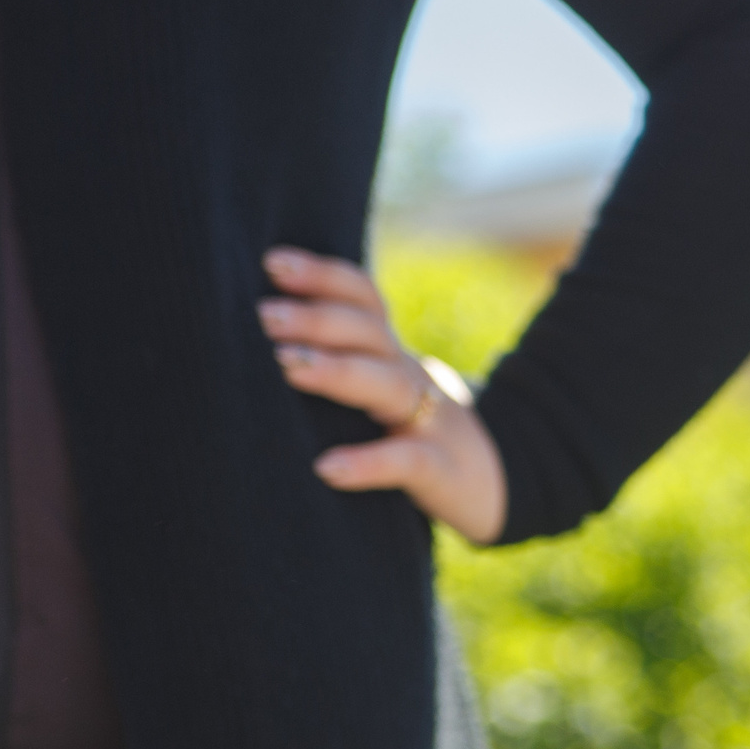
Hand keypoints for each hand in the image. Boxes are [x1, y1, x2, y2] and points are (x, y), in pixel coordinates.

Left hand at [259, 246, 507, 542]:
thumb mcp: (378, 391)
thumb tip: (254, 344)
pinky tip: (327, 468)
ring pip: (387, 384)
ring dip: (337, 371)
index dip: (323, 276)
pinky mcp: (441, 470)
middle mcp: (409, 376)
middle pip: (369, 332)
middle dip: (317, 318)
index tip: (273, 263)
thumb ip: (335, 364)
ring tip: (286, 367)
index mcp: (390, 353)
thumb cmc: (409, 436)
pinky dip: (368, 463)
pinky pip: (407, 460)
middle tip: (265, 315)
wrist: (495, 485)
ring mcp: (429, 421)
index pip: (363, 298)